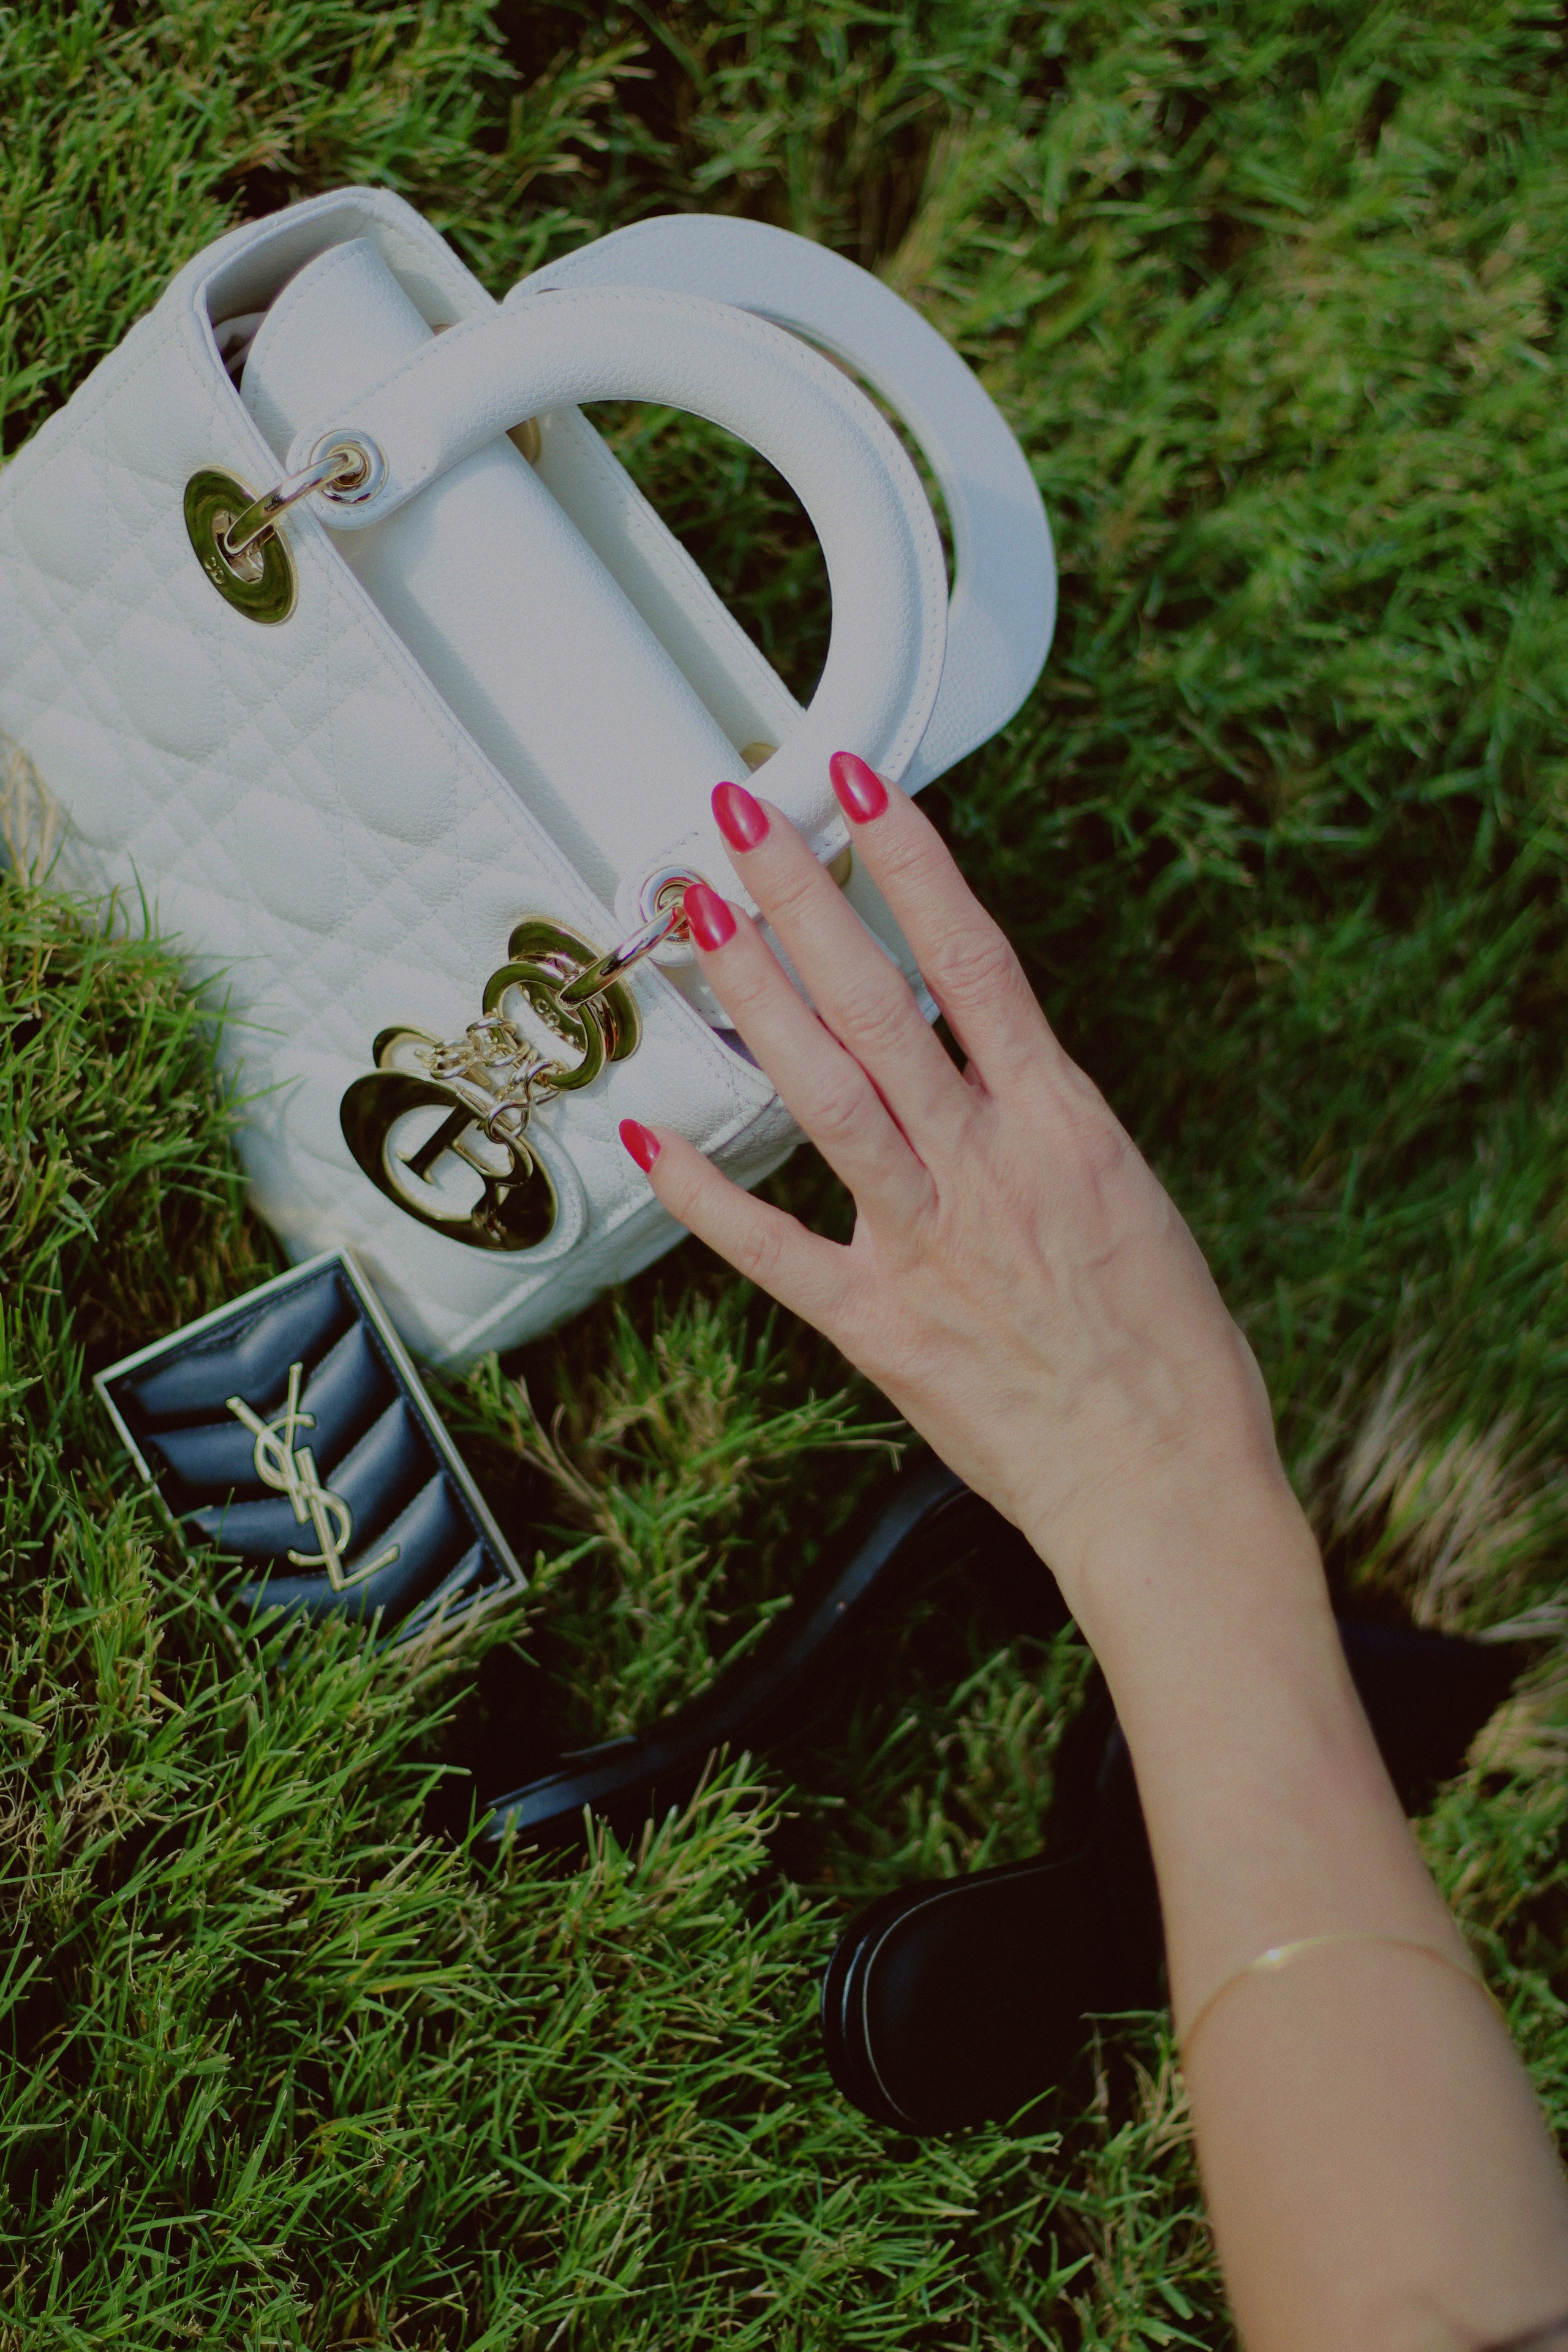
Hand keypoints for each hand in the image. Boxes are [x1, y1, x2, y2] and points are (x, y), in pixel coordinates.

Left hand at [620, 754, 1298, 1623]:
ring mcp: (929, 1243)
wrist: (1170, 1488)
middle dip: (806, 899)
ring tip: (701, 916)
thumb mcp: (1129, 1200)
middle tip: (741, 820)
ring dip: (758, 998)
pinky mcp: (881, 1327)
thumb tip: (990, 1063)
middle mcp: (989, 1167)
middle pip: (881, 1005)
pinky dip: (706, 1197)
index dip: (914, 860)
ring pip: (827, 1094)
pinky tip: (647, 1137)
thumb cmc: (1172, 1355)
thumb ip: (1047, 1126)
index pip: (976, 959)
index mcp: (1064, 1127)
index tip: (862, 784)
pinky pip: (776, 1251)